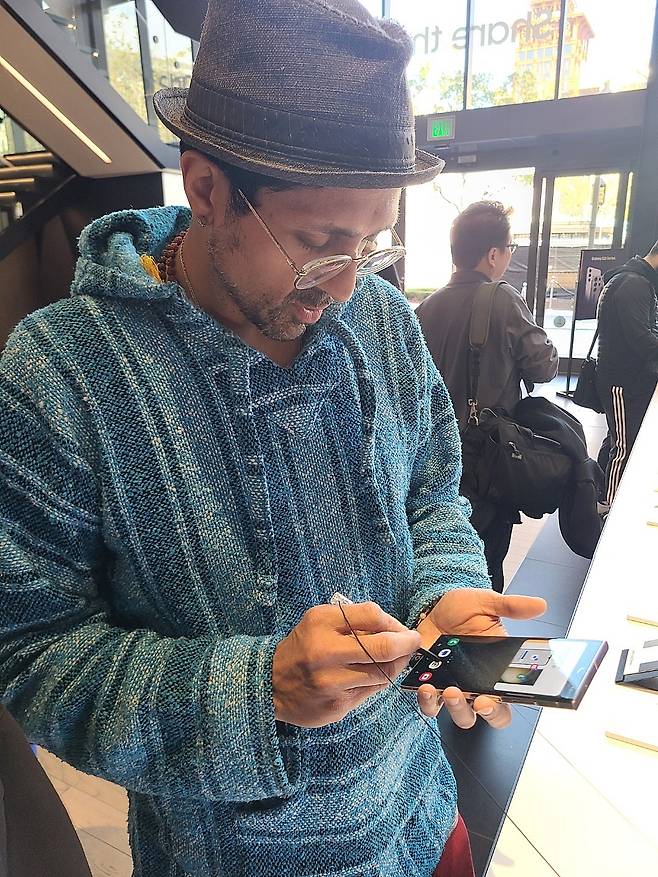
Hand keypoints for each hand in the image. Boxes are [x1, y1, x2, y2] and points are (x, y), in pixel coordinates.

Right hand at [272, 602, 420, 727]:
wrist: (270, 683)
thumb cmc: (303, 647)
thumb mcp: (320, 622)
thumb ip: (353, 621)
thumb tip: (393, 628)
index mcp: (321, 623)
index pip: (372, 615)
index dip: (394, 622)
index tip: (402, 627)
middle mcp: (325, 651)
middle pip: (383, 647)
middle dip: (406, 644)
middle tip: (414, 642)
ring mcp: (331, 682)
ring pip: (382, 673)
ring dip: (397, 665)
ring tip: (398, 659)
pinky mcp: (336, 705)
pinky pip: (371, 691)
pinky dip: (380, 681)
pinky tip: (378, 674)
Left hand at [415, 588, 546, 729]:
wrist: (434, 605)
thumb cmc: (463, 610)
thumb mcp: (486, 604)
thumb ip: (511, 607)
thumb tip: (539, 605)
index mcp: (495, 673)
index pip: (503, 705)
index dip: (498, 711)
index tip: (489, 701)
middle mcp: (475, 685)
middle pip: (478, 716)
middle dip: (472, 711)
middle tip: (467, 696)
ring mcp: (451, 686)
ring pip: (454, 713)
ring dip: (450, 708)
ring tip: (443, 689)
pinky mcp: (430, 683)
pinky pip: (429, 702)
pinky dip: (426, 699)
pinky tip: (424, 684)